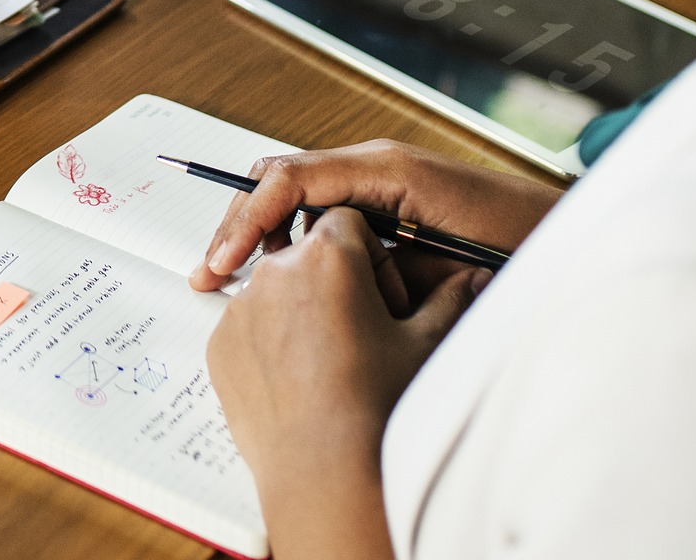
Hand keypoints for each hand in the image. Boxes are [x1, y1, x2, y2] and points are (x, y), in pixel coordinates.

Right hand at [188, 139, 558, 298]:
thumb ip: (380, 259)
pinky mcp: (388, 200)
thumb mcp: (446, 263)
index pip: (289, 179)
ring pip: (295, 194)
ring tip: (235, 278)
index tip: (222, 263)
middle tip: (210, 273)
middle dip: (239, 223)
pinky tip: (285, 275)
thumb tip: (318, 269)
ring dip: (263, 233)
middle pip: (279, 178)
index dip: (247, 220)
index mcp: (383, 168)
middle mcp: (375, 164)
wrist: (579, 238)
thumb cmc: (526, 246)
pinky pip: (323, 210)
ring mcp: (380, 178)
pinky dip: (294, 238)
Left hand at [207, 208, 489, 559]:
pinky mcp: (220, 343)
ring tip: (330, 362)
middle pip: (307, 254)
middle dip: (333, 281)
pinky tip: (300, 381)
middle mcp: (275, 271)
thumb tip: (474, 276)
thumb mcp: (425, 345)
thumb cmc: (378, 408)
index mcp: (327, 255)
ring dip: (300, 310)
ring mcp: (241, 308)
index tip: (383, 298)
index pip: (347, 222)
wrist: (327, 474)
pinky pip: (248, 326)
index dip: (371, 258)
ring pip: (275, 290)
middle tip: (360, 332)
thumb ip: (450, 298)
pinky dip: (270, 342)